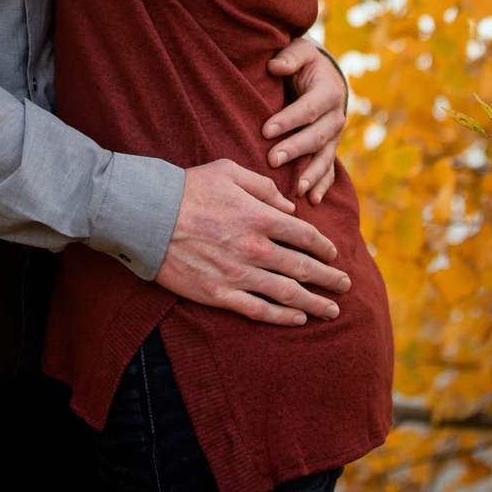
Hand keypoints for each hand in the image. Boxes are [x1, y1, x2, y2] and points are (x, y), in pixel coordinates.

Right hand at [157, 159, 349, 325]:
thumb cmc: (186, 188)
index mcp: (261, 217)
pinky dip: (282, 317)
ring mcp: (239, 274)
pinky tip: (297, 320)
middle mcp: (256, 248)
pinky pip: (259, 310)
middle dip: (330, 278)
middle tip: (346, 285)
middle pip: (305, 268)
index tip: (334, 254)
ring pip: (289, 294)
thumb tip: (288, 206)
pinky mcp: (219, 293)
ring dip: (315, 303)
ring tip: (332, 310)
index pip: (306, 236)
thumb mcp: (227, 171)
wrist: (145, 215)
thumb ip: (263, 186)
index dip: (325, 247)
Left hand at [264, 39, 345, 204]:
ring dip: (312, 174)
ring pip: (325, 157)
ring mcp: (334, 135)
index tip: (266, 130)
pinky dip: (323, 185)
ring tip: (298, 189)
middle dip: (295, 150)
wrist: (324, 73)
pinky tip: (313, 200)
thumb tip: (274, 66)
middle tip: (271, 160)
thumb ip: (289, 57)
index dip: (288, 120)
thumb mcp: (299, 50)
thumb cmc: (305, 62)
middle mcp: (335, 116)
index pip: (307, 109)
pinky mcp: (330, 147)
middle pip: (316, 136)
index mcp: (328, 92)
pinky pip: (330, 169)